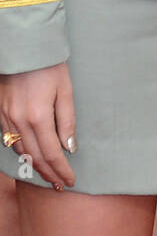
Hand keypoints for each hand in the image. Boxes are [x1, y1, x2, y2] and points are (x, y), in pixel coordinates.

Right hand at [0, 63, 75, 188]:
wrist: (24, 50)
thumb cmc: (50, 67)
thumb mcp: (66, 90)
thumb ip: (67, 120)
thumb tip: (69, 147)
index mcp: (39, 117)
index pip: (51, 153)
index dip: (61, 169)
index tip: (70, 181)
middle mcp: (20, 122)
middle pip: (35, 157)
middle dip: (49, 173)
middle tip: (60, 185)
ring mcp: (7, 119)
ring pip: (20, 151)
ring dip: (34, 165)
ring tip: (48, 175)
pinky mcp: (1, 114)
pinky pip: (10, 140)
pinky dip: (21, 152)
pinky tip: (30, 157)